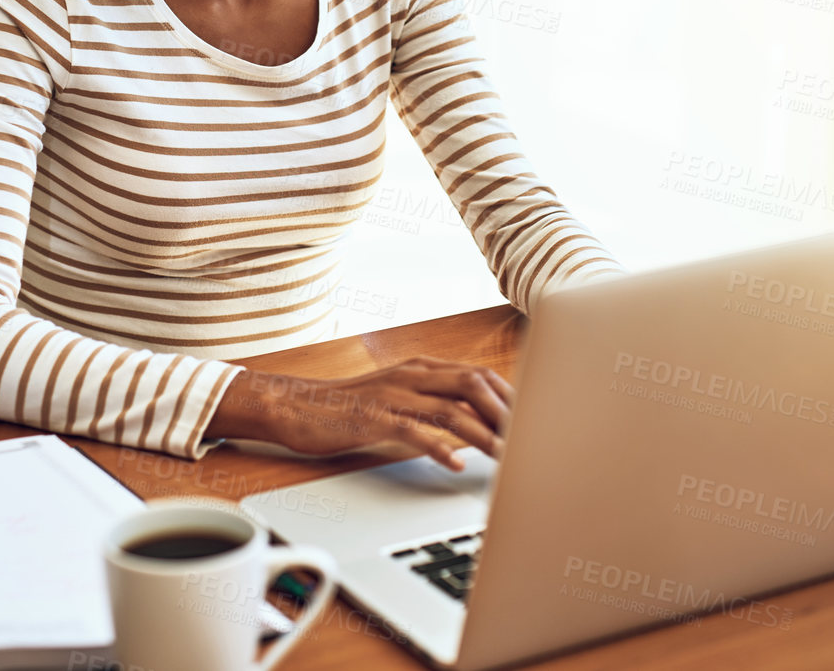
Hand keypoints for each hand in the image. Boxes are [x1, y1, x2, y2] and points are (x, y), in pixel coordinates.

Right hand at [204, 356, 513, 470]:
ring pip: (450, 408)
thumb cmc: (350, 409)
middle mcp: (411, 376)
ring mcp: (392, 395)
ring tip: (506, 456)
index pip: (479, 375)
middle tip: (530, 439)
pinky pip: (412, 430)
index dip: (511, 396)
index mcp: (421, 369)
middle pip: (473, 384)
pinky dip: (438, 446)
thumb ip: (433, 404)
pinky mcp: (372, 418)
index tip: (535, 420)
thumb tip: (475, 425)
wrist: (298, 408)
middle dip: (507, 412)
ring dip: (484, 433)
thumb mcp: (398, 399)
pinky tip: (455, 463)